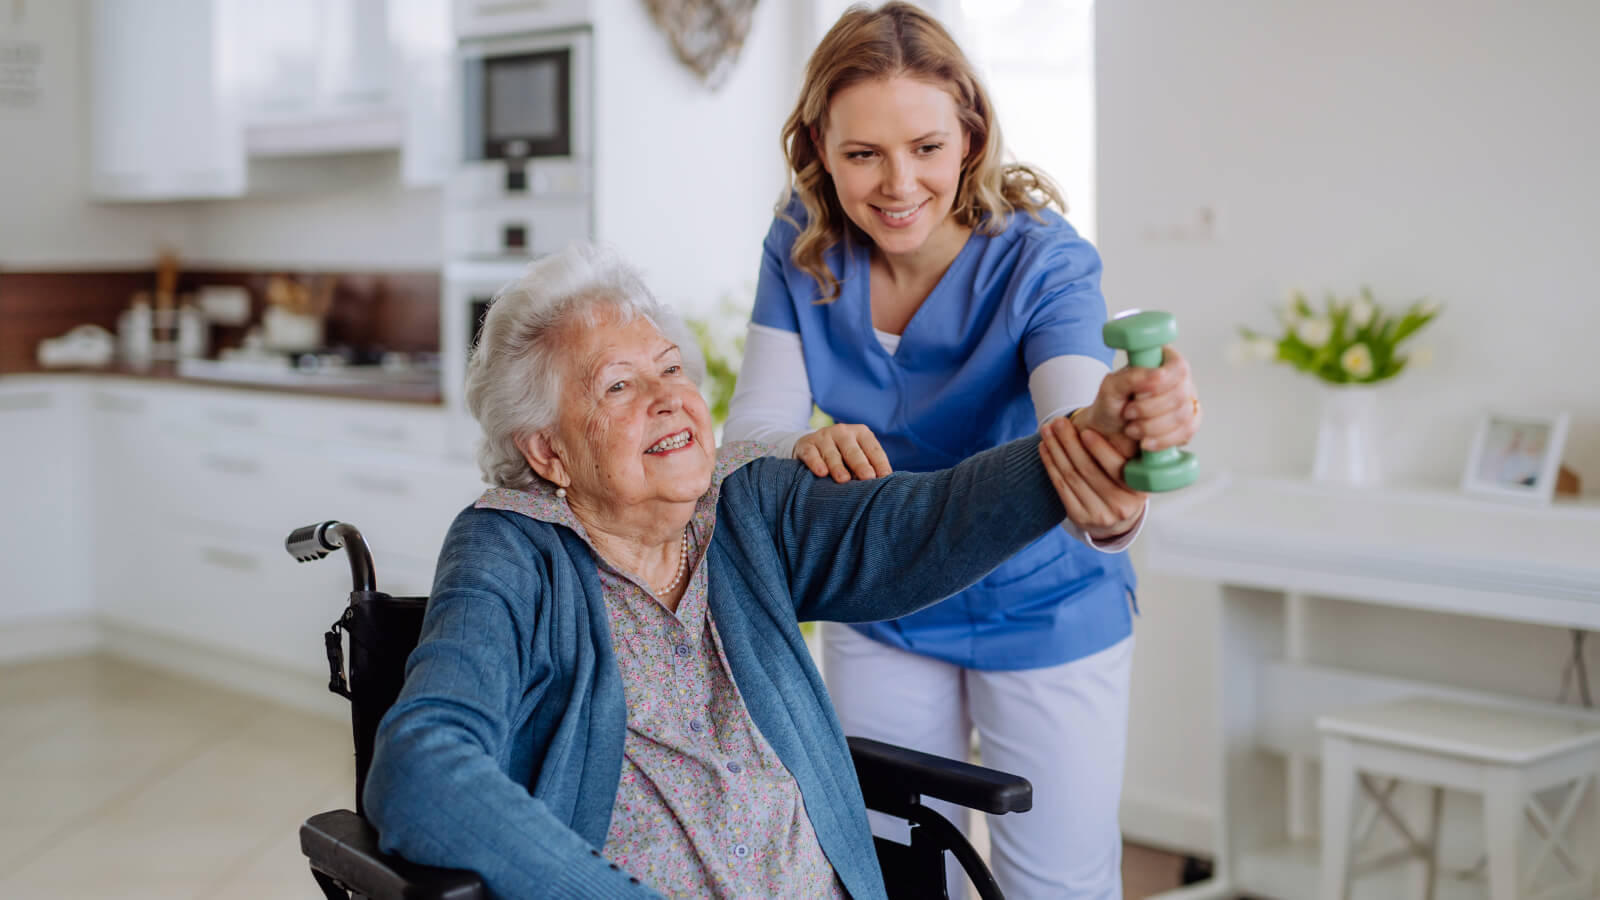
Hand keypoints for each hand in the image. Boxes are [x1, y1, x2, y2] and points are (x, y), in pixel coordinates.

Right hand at [794, 423, 892, 482]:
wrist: (811, 446)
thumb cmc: (843, 456)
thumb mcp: (857, 455)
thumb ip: (869, 466)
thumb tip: (882, 485)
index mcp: (861, 433)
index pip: (873, 448)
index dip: (879, 463)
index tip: (885, 477)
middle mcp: (843, 432)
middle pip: (853, 451)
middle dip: (861, 465)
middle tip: (868, 477)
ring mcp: (823, 437)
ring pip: (832, 454)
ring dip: (838, 467)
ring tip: (844, 480)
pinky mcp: (806, 445)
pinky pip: (811, 454)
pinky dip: (816, 463)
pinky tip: (821, 473)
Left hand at [1039, 417, 1146, 539]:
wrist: (1118, 518)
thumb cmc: (1126, 482)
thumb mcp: (1135, 469)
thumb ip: (1125, 450)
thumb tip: (1111, 417)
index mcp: (1139, 490)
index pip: (1117, 468)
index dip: (1099, 449)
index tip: (1085, 430)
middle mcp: (1120, 506)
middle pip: (1088, 470)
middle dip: (1069, 442)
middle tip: (1058, 421)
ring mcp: (1099, 515)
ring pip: (1071, 476)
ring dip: (1056, 449)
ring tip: (1047, 430)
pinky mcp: (1079, 518)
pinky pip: (1060, 487)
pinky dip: (1050, 464)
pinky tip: (1044, 448)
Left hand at [1073, 345, 1201, 453]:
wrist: (1109, 432)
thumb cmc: (1111, 404)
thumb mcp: (1112, 386)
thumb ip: (1132, 376)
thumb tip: (1159, 374)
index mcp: (1163, 361)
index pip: (1178, 367)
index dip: (1161, 384)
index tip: (1136, 395)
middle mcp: (1180, 380)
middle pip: (1180, 395)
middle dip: (1149, 410)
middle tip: (1128, 413)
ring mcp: (1187, 401)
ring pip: (1183, 416)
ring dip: (1152, 427)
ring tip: (1131, 429)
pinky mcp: (1188, 424)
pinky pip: (1186, 433)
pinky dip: (1162, 440)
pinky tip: (1145, 442)